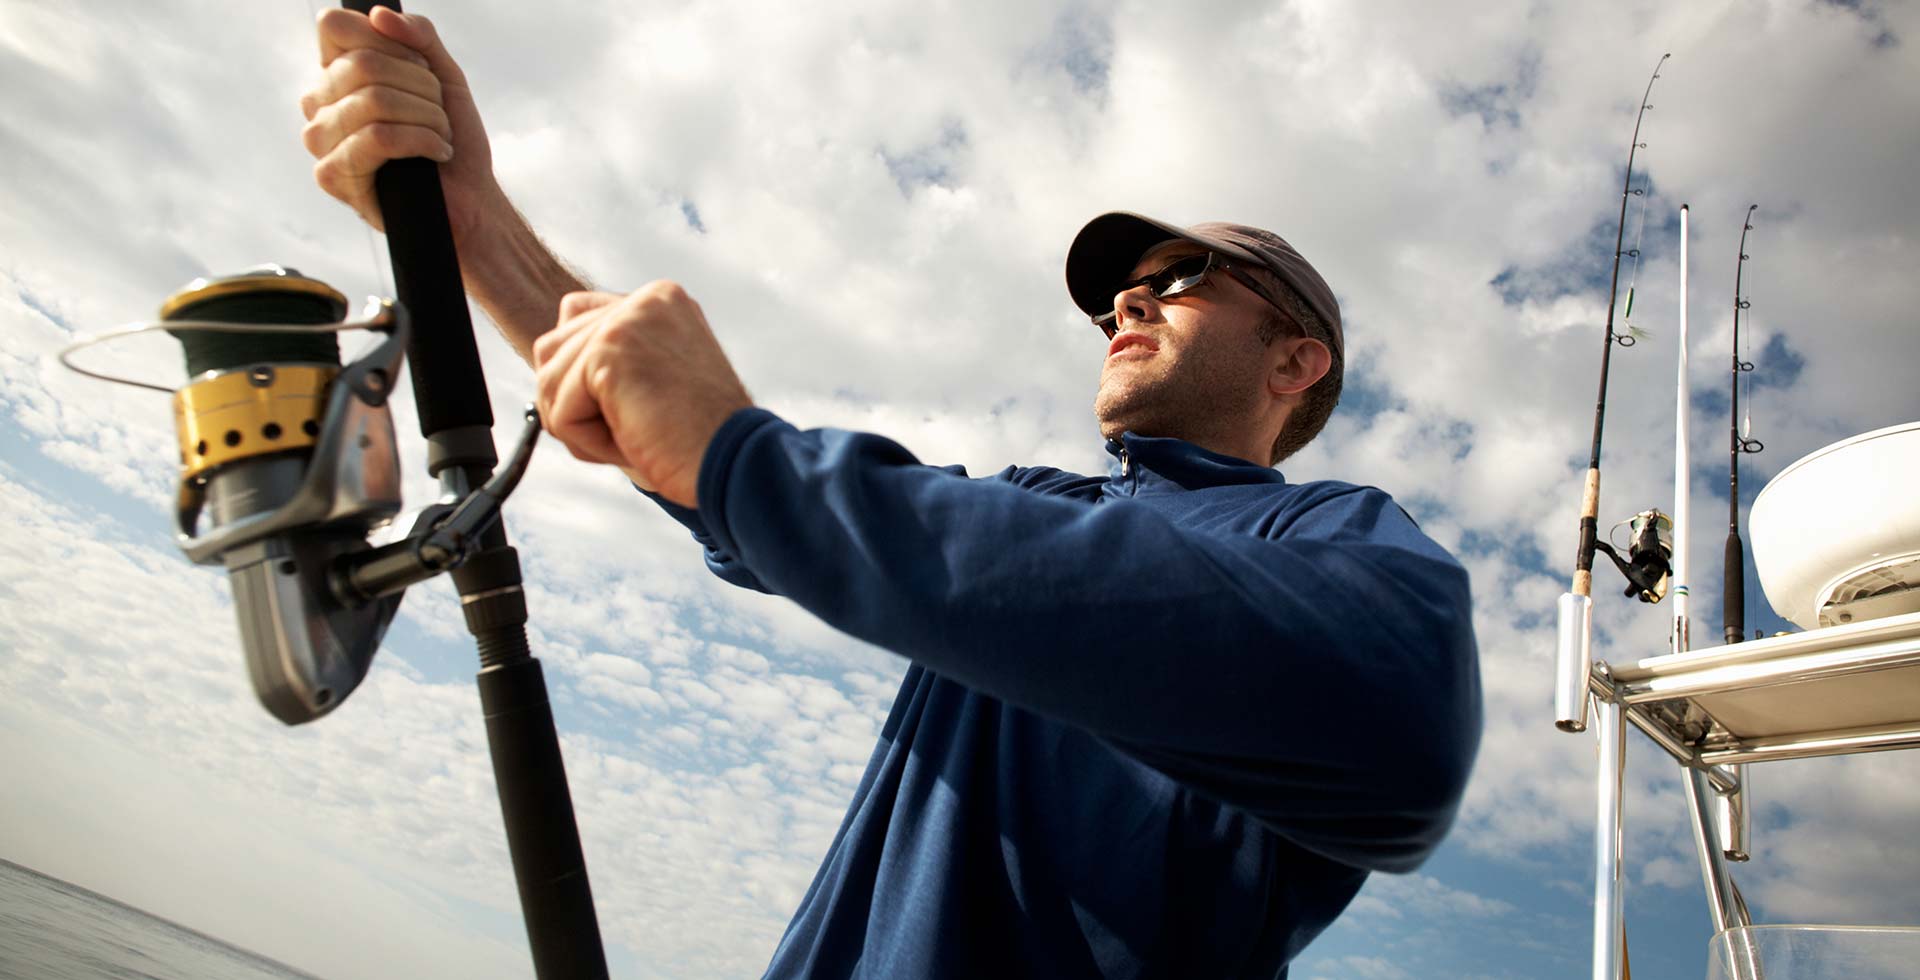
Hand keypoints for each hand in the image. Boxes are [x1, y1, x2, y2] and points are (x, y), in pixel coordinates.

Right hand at [300, 7, 501, 240]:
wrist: (472, 200)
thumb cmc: (452, 138)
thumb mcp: (444, 75)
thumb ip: (419, 35)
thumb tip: (378, 15)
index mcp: (336, 74)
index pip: (335, 26)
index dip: (388, 41)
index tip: (420, 67)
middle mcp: (319, 103)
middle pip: (364, 64)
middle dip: (422, 86)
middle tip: (439, 113)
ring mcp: (320, 140)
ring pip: (374, 100)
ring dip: (427, 117)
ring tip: (440, 136)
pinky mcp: (332, 175)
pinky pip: (378, 138)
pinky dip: (422, 142)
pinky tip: (436, 155)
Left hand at [533, 284, 754, 506]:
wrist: (739, 465)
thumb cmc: (699, 440)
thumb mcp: (655, 382)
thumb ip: (611, 357)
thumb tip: (546, 361)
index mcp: (662, 301)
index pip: (576, 318)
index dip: (587, 379)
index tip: (637, 408)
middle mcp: (646, 300)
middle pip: (552, 349)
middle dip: (577, 404)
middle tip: (636, 429)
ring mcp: (627, 320)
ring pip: (548, 381)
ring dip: (582, 426)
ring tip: (638, 436)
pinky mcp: (610, 351)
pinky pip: (559, 410)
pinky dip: (588, 443)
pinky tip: (636, 441)